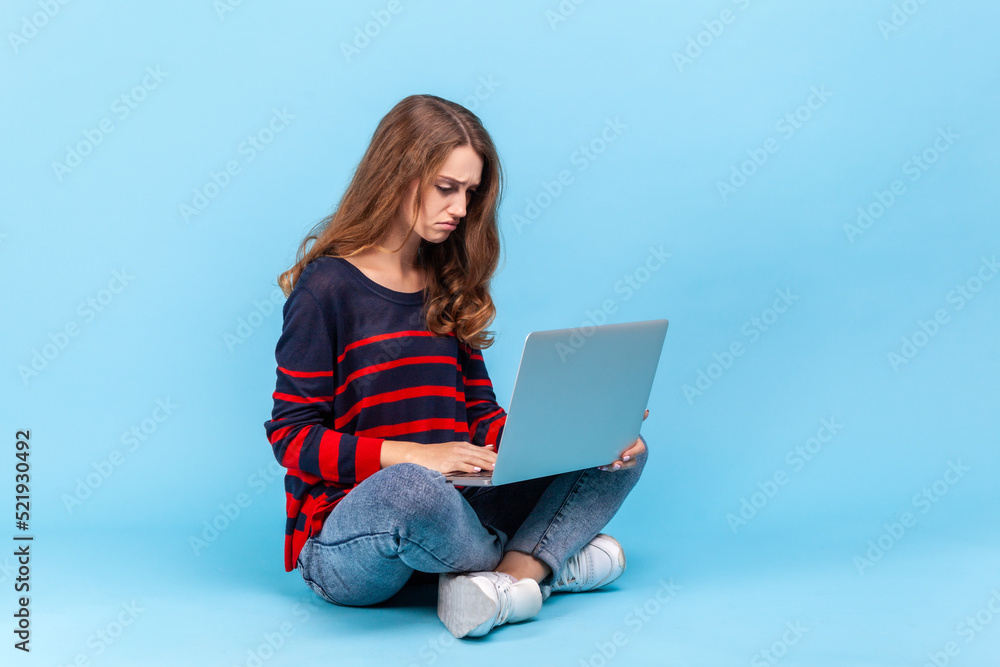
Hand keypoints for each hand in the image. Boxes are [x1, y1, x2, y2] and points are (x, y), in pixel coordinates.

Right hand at [380, 439, 496, 474]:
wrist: (418, 455)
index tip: (506, 460)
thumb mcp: (456, 449)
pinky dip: (470, 468)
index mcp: (464, 445)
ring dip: (485, 464)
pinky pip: (461, 465)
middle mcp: (461, 448)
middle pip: (481, 454)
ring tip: (495, 468)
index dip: (494, 456)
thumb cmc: (437, 455)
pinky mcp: (448, 463)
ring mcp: (454, 455)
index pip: (483, 451)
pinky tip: (477, 471)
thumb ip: (473, 450)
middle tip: (505, 465)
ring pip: (473, 460)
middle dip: (493, 460)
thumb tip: (489, 447)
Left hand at [598, 409, 647, 471]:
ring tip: (603, 466)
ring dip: (613, 468)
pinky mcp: (616, 462)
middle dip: (623, 465)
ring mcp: (624, 460)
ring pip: (622, 466)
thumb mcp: (630, 424)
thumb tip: (647, 411)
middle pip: (631, 462)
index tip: (624, 456)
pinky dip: (606, 467)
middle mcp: (632, 453)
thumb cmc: (625, 428)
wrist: (616, 434)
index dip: (632, 453)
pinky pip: (613, 468)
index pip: (639, 450)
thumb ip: (638, 419)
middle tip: (615, 465)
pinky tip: (599, 466)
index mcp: (637, 443)